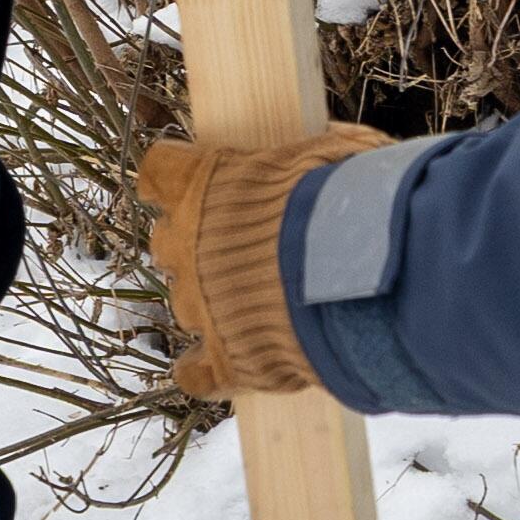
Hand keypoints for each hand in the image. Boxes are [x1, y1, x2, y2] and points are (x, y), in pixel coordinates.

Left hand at [131, 126, 390, 399]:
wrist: (359, 272)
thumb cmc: (346, 201)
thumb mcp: (331, 154)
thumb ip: (308, 156)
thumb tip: (325, 146)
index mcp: (202, 185)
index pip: (160, 170)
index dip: (175, 177)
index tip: (192, 181)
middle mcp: (185, 246)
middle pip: (167, 242)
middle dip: (195, 244)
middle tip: (236, 246)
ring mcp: (199, 305)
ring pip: (186, 303)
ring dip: (214, 301)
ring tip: (258, 303)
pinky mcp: (224, 359)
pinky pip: (196, 373)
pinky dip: (206, 370)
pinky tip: (229, 365)